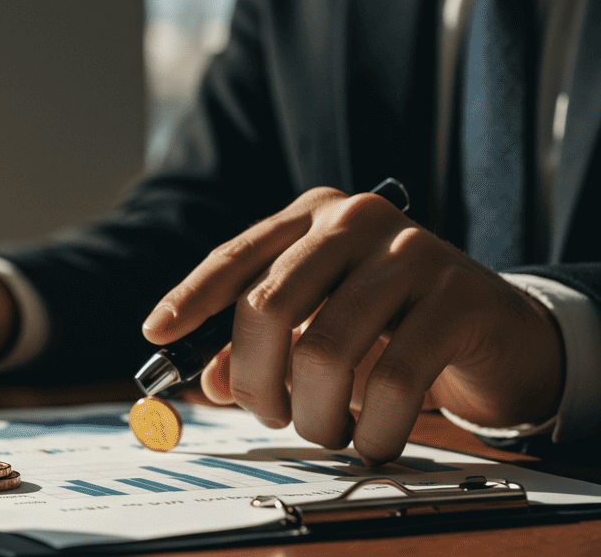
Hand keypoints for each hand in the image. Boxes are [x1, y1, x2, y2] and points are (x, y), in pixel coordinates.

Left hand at [141, 187, 562, 464]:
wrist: (497, 329)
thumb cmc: (391, 325)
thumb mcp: (318, 324)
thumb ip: (260, 345)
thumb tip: (206, 381)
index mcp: (314, 215)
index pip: (237, 256)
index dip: (192, 297)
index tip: (157, 335)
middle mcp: (358, 220)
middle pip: (268, 304)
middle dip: (254, 378)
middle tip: (266, 416)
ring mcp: (412, 253)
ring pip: (325, 348)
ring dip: (313, 412)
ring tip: (324, 430)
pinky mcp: (458, 298)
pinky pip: (392, 380)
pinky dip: (371, 428)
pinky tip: (372, 441)